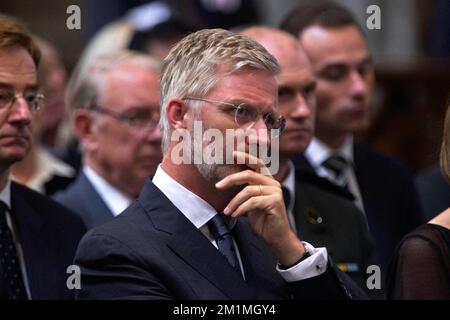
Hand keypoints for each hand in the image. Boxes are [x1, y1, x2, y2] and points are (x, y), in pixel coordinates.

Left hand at [215, 151, 304, 265]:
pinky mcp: (275, 202)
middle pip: (248, 174)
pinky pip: (253, 202)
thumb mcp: (250, 203)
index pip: (256, 163)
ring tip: (227, 211)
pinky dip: (241, 208)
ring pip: (248, 190)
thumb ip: (244, 191)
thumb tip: (226, 183)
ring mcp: (275, 192)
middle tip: (218, 186)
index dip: (245, 157)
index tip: (232, 153)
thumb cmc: (263, 220)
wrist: (276, 237)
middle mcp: (272, 183)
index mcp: (267, 180)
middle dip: (231, 179)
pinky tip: (236, 215)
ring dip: (234, 201)